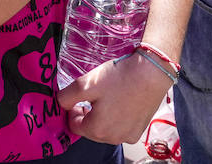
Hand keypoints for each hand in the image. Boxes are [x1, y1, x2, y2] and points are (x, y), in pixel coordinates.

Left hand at [58, 52, 172, 145]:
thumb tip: (60, 104)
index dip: (72, 111)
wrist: (151, 73)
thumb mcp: (86, 83)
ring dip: (102, 116)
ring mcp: (128, 135)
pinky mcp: (139, 130)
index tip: (76, 99)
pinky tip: (120, 101)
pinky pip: (121, 128)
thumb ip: (66, 97)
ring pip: (106, 129)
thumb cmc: (119, 78)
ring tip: (107, 97)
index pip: (74, 127)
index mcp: (98, 129)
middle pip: (90, 130)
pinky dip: (117, 117)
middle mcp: (113, 138)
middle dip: (87, 114)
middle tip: (92, 96)